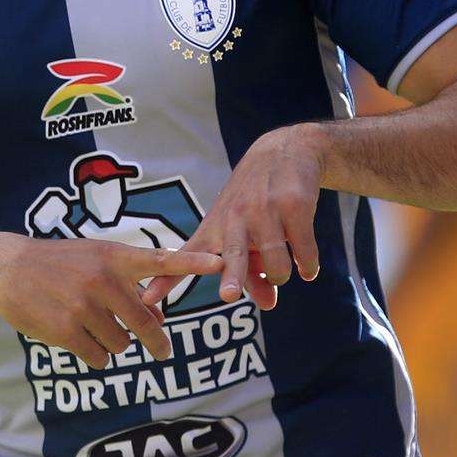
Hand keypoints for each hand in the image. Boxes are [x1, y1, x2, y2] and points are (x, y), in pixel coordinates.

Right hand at [0, 234, 222, 369]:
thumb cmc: (59, 264)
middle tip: (163, 351)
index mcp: (114, 257)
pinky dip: (95, 355)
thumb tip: (157, 323)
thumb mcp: (95, 260)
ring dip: (114, 344)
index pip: (162, 260)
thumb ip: (128, 285)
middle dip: (158, 342)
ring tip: (92, 327)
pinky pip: (99, 358)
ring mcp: (84, 307)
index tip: (222, 262)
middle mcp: (103, 280)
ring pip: (121, 344)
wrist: (6, 269)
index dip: (194, 262)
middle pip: (146, 323)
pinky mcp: (66, 331)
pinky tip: (78, 339)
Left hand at [143, 124, 322, 311]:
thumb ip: (253, 274)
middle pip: (233, 255)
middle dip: (232, 276)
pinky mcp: (294, 206)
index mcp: (215, 228)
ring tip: (284, 273)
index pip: (187, 257)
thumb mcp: (246, 235)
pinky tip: (307, 269)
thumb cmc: (256, 203)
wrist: (284, 151)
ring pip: (276, 264)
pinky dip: (307, 266)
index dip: (168, 280)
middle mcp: (235, 219)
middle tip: (229, 296)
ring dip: (281, 276)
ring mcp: (265, 211)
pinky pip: (303, 253)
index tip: (148, 299)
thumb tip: (268, 305)